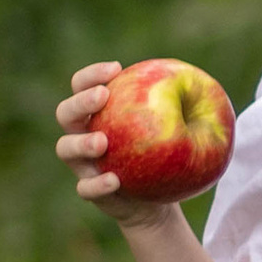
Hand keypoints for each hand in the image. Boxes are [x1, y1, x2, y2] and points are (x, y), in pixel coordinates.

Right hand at [55, 63, 174, 229]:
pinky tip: (114, 180)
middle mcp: (82, 133)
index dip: (92, 74)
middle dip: (81, 102)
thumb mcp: (179, 124)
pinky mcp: (92, 190)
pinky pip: (85, 188)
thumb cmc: (169, 149)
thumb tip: (196, 79)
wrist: (164, 193)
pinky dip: (97, 184)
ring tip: (102, 143)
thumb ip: (179, 103)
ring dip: (81, 143)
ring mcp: (83, 163)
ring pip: (65, 148)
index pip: (82, 85)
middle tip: (103, 97)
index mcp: (98, 111)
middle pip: (66, 113)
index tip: (117, 68)